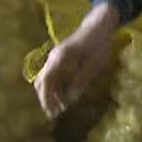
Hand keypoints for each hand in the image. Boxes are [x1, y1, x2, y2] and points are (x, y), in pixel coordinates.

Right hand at [35, 3, 119, 118]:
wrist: (98, 26)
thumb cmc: (97, 45)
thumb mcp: (92, 67)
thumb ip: (80, 83)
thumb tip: (70, 100)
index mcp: (60, 59)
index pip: (46, 81)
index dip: (46, 97)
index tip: (50, 111)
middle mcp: (53, 59)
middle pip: (42, 82)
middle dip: (46, 99)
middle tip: (53, 115)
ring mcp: (56, 59)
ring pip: (47, 80)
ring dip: (51, 95)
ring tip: (59, 110)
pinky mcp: (61, 60)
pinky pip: (54, 76)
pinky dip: (56, 88)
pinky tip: (63, 98)